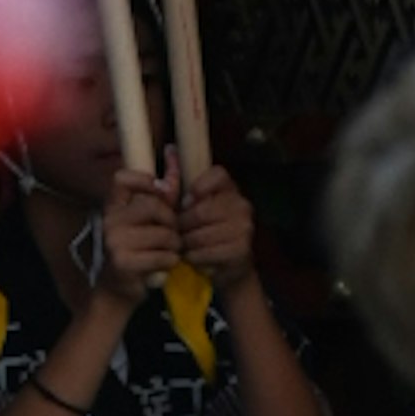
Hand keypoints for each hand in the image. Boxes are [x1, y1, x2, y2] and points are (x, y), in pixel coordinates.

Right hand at [85, 165, 182, 309]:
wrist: (116, 292)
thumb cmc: (136, 253)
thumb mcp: (147, 222)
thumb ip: (162, 194)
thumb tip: (174, 156)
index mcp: (112, 207)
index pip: (121, 179)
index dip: (143, 180)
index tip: (158, 191)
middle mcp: (109, 221)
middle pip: (153, 206)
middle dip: (171, 222)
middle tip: (172, 235)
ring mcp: (114, 241)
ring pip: (164, 234)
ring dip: (174, 246)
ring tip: (166, 253)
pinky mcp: (123, 262)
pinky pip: (164, 255)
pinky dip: (170, 262)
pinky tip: (161, 267)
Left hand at [172, 160, 257, 282]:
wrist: (228, 267)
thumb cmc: (203, 232)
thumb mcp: (191, 206)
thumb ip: (180, 182)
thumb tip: (170, 148)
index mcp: (229, 189)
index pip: (218, 175)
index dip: (199, 188)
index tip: (186, 203)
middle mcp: (241, 204)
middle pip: (201, 211)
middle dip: (182, 225)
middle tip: (177, 233)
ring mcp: (244, 227)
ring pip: (200, 234)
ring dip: (186, 244)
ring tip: (184, 247)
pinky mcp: (242, 249)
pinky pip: (207, 252)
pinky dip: (194, 257)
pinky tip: (194, 257)